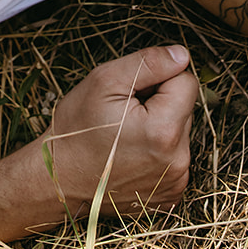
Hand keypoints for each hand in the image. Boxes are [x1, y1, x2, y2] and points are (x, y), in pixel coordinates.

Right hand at [44, 46, 197, 213]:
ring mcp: (175, 180)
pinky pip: (175, 155)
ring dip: (160, 124)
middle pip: (185, 107)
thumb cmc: (77, 129)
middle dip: (160, 101)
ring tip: (127, 133)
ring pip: (180, 130)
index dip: (160, 78)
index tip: (134, 91)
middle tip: (126, 112)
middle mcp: (177, 161)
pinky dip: (159, 149)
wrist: (60, 179)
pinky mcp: (170, 193)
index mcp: (165, 131)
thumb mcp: (105, 81)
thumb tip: (181, 55)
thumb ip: (149, 62)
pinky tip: (133, 153)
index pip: (187, 82)